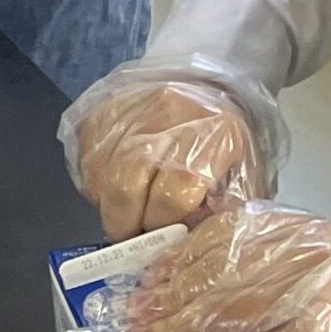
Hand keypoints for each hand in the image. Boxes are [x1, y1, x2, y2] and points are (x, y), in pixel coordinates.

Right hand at [63, 72, 279, 240]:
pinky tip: (116, 184)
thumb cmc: (228, 141)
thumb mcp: (245, 178)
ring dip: (109, 204)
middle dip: (125, 225)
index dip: (161, 226)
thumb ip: (221, 216)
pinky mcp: (101, 107)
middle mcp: (166, 116)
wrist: (209, 83)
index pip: (172, 195)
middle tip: (134, 236)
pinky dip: (97, 182)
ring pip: (99, 175)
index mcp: (212, 136)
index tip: (161, 240)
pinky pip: (85, 159)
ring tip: (128, 210)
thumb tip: (185, 248)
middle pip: (125, 185)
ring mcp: (128, 108)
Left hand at [128, 204, 330, 331]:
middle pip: (219, 274)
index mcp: (298, 232)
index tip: (143, 281)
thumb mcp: (287, 286)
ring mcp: (316, 298)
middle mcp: (309, 255)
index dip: (176, 261)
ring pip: (228, 312)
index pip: (221, 235)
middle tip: (134, 323)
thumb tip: (165, 293)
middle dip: (169, 302)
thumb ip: (236, 279)